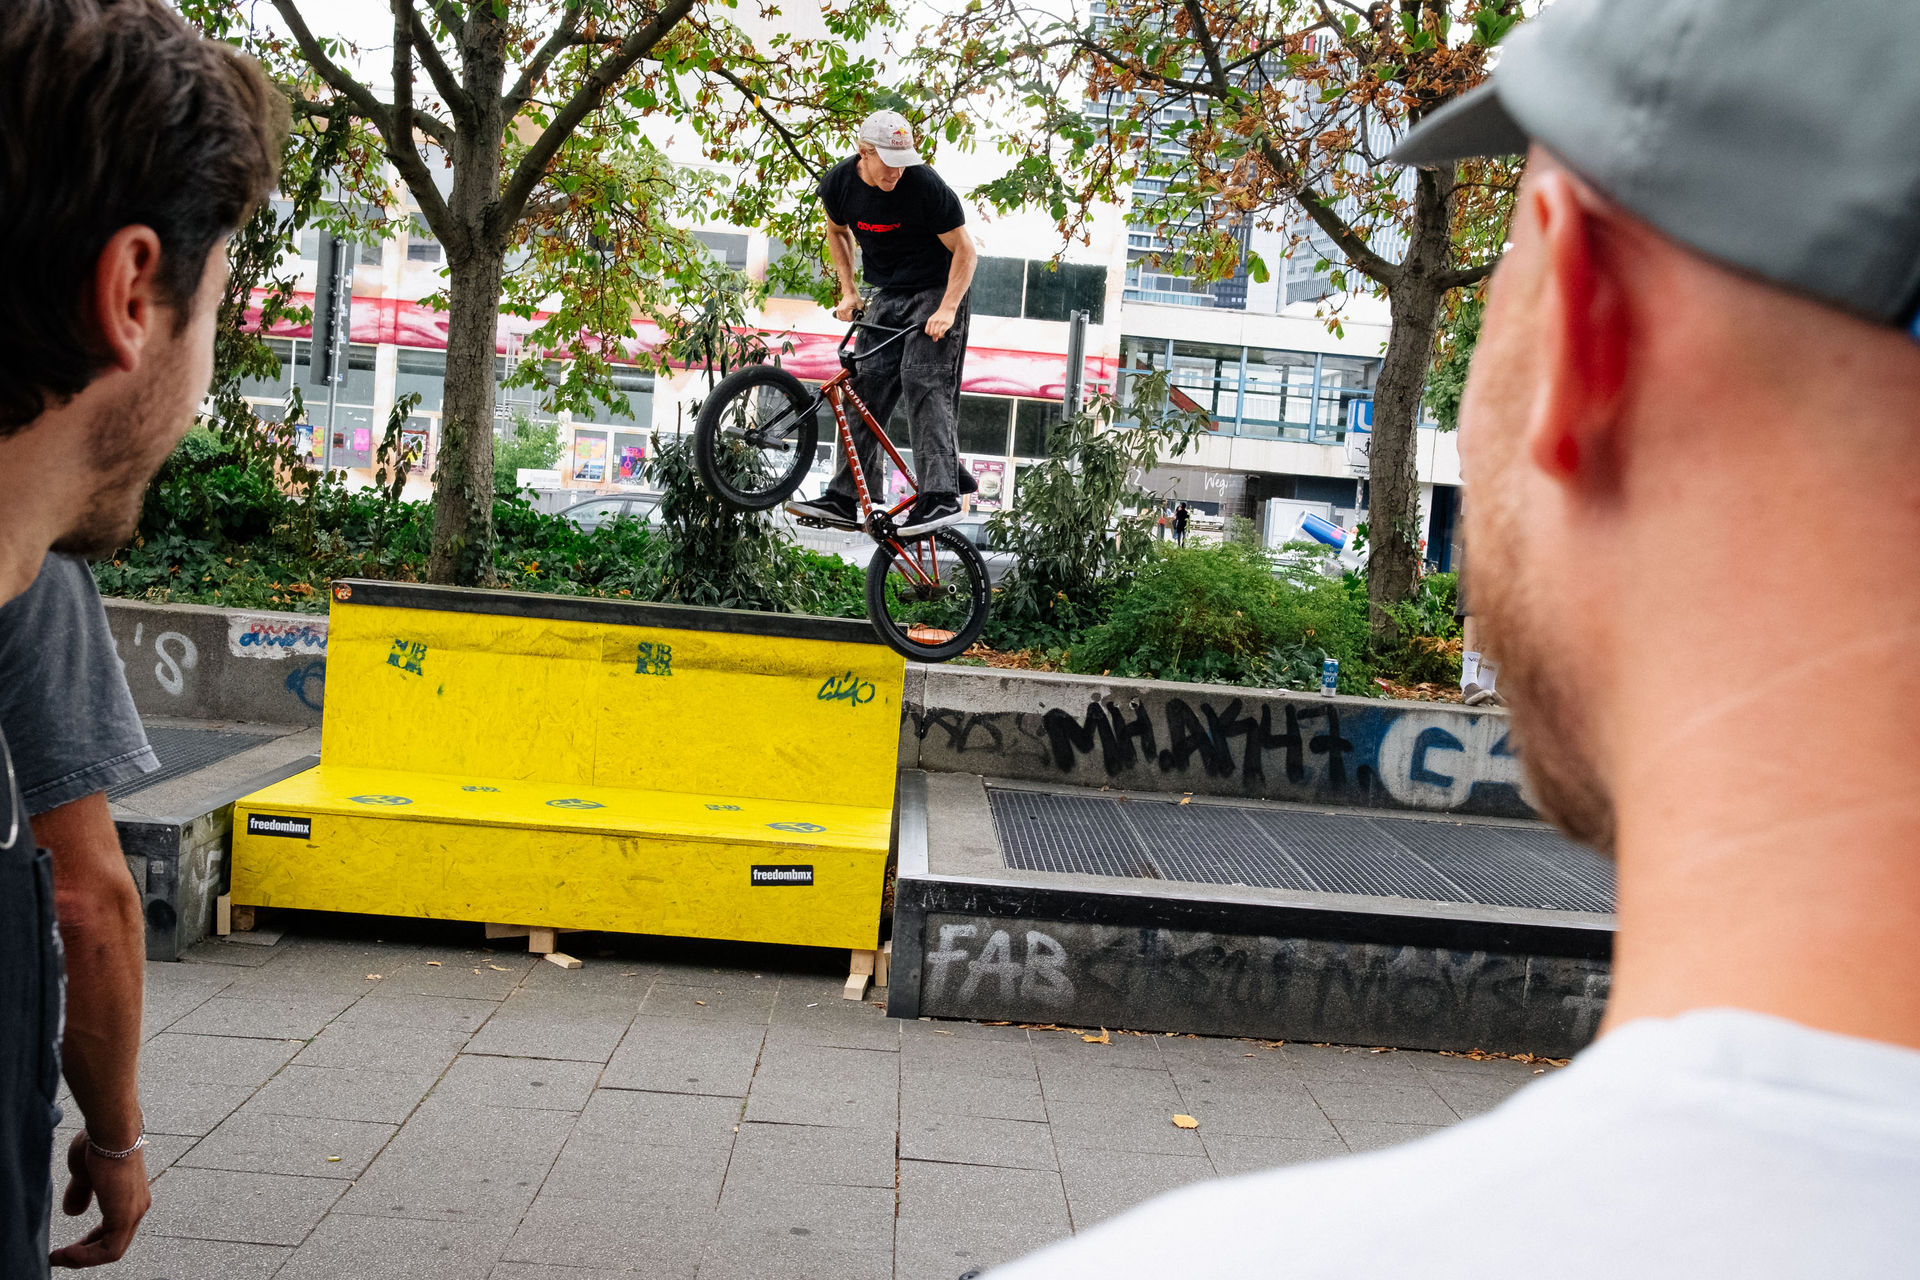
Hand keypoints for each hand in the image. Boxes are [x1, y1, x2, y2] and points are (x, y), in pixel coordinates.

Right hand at [50, 1132, 149, 1267]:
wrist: (110, 1131)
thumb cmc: (100, 1144)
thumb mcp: (86, 1174)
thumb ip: (82, 1193)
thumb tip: (74, 1211)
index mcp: (130, 1197)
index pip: (113, 1232)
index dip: (89, 1244)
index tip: (67, 1250)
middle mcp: (138, 1206)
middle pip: (113, 1244)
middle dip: (84, 1254)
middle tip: (60, 1257)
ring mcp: (134, 1212)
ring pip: (112, 1251)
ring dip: (82, 1259)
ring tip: (59, 1258)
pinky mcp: (125, 1216)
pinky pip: (109, 1250)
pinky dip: (86, 1257)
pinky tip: (65, 1254)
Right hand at [833, 292, 863, 321]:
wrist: (849, 293)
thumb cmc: (854, 298)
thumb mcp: (860, 305)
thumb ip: (862, 312)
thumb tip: (861, 317)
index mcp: (847, 309)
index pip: (849, 319)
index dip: (853, 318)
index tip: (854, 315)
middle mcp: (842, 310)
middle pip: (846, 320)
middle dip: (850, 318)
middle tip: (852, 314)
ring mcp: (839, 310)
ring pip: (842, 319)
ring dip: (845, 318)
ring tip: (848, 315)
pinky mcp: (837, 309)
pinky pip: (839, 317)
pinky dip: (842, 317)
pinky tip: (845, 315)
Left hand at [925, 305, 957, 340]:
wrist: (947, 308)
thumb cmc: (941, 315)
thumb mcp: (934, 320)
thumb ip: (933, 328)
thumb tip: (934, 339)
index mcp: (930, 320)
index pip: (927, 331)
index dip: (930, 334)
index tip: (933, 334)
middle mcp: (934, 321)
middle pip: (931, 333)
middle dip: (935, 336)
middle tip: (938, 335)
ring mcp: (940, 322)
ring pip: (936, 334)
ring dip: (939, 336)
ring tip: (941, 334)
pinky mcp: (946, 324)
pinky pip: (942, 332)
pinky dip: (942, 335)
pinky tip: (944, 334)